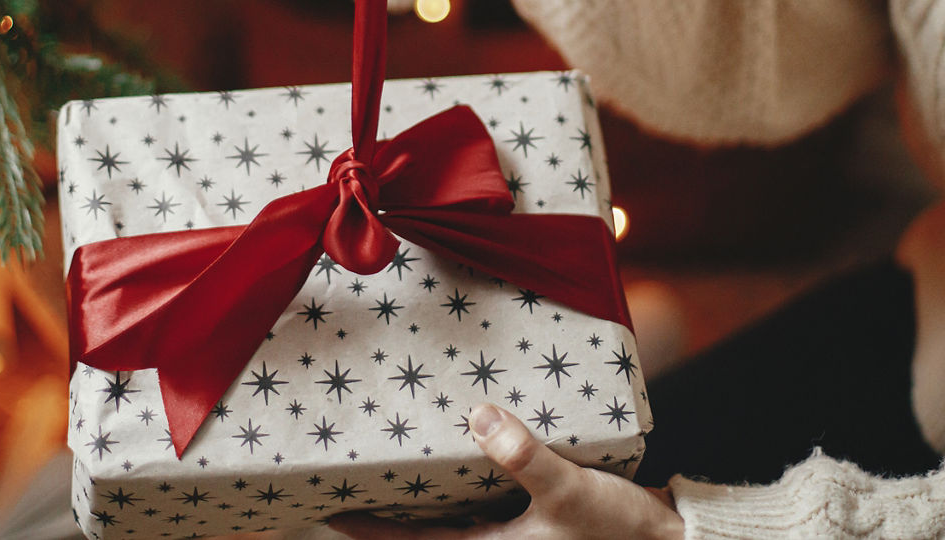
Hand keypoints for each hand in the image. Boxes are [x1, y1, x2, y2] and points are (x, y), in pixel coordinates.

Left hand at [328, 404, 683, 539]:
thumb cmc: (620, 534)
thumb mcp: (570, 493)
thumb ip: (523, 457)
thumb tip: (478, 417)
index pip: (408, 539)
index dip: (363, 524)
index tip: (324, 505)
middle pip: (422, 523)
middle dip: (386, 500)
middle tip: (349, 466)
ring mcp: (510, 530)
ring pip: (450, 507)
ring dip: (422, 484)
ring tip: (393, 446)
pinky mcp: (531, 513)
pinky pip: (482, 492)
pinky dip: (463, 471)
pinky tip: (461, 438)